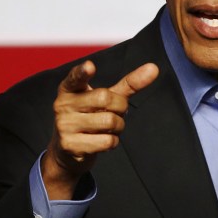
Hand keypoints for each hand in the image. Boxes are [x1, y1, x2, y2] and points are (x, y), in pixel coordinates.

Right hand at [43, 60, 158, 198]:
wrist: (68, 152)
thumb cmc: (91, 117)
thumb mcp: (107, 98)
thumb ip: (129, 83)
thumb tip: (154, 68)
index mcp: (69, 89)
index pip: (75, 78)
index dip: (83, 72)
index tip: (90, 66)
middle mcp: (63, 105)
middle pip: (105, 98)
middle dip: (120, 107)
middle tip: (114, 112)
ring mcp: (64, 125)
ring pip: (109, 121)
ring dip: (118, 127)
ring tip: (107, 128)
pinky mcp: (70, 145)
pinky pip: (106, 141)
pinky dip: (112, 142)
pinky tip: (102, 141)